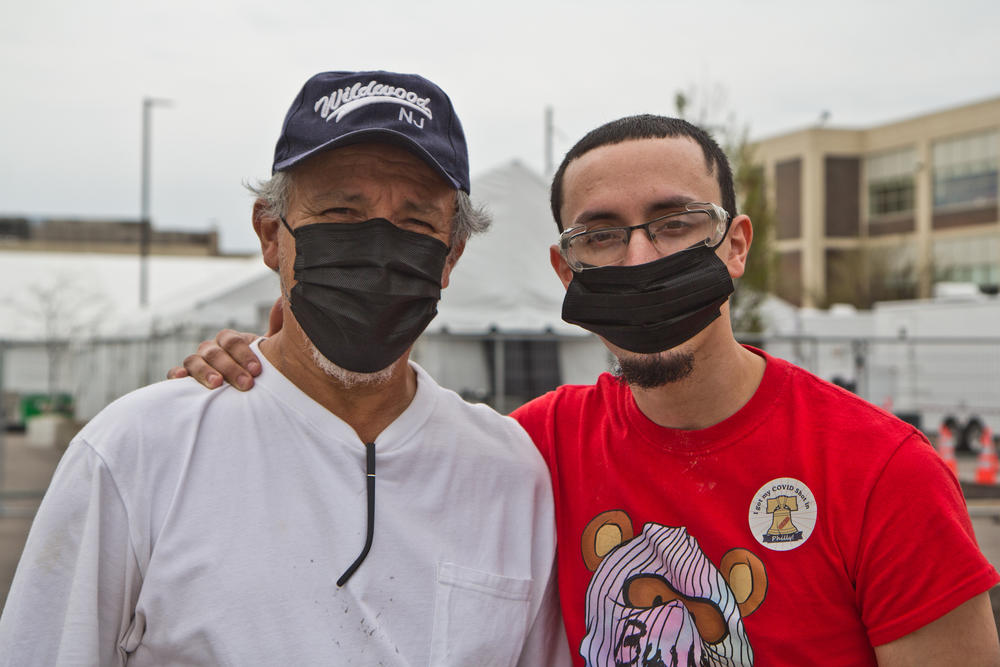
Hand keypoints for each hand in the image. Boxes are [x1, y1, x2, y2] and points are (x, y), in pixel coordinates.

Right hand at [166, 298, 281, 389]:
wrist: (244, 389)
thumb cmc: (255, 370)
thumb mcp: (268, 352)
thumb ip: (276, 329)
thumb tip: (281, 302)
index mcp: (230, 341)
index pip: (232, 341)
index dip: (244, 354)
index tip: (257, 370)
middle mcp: (211, 349)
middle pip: (215, 353)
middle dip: (231, 368)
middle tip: (246, 384)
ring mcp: (197, 362)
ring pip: (194, 361)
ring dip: (205, 371)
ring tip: (217, 384)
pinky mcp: (185, 377)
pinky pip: (175, 372)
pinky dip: (176, 374)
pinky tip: (182, 378)